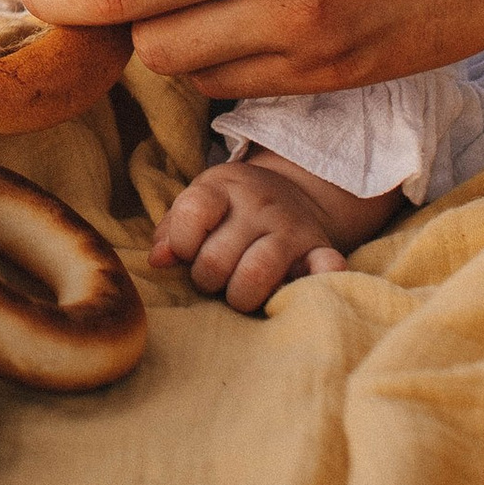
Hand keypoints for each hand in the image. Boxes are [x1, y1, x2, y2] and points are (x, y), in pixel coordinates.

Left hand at [150, 153, 377, 313]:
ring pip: (256, 275)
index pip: (194, 212)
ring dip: (239, 296)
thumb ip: (173, 229)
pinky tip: (296, 290)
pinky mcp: (320, 250)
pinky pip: (325, 268)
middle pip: (217, 259)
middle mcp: (260, 206)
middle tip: (213, 278)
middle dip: (206, 279)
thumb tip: (158, 260)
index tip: (187, 251)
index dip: (182, 242)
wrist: (294, 190)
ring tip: (239, 291)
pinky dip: (316, 282)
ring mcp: (291, 229)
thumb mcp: (200, 201)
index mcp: (225, 188)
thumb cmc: (232, 206)